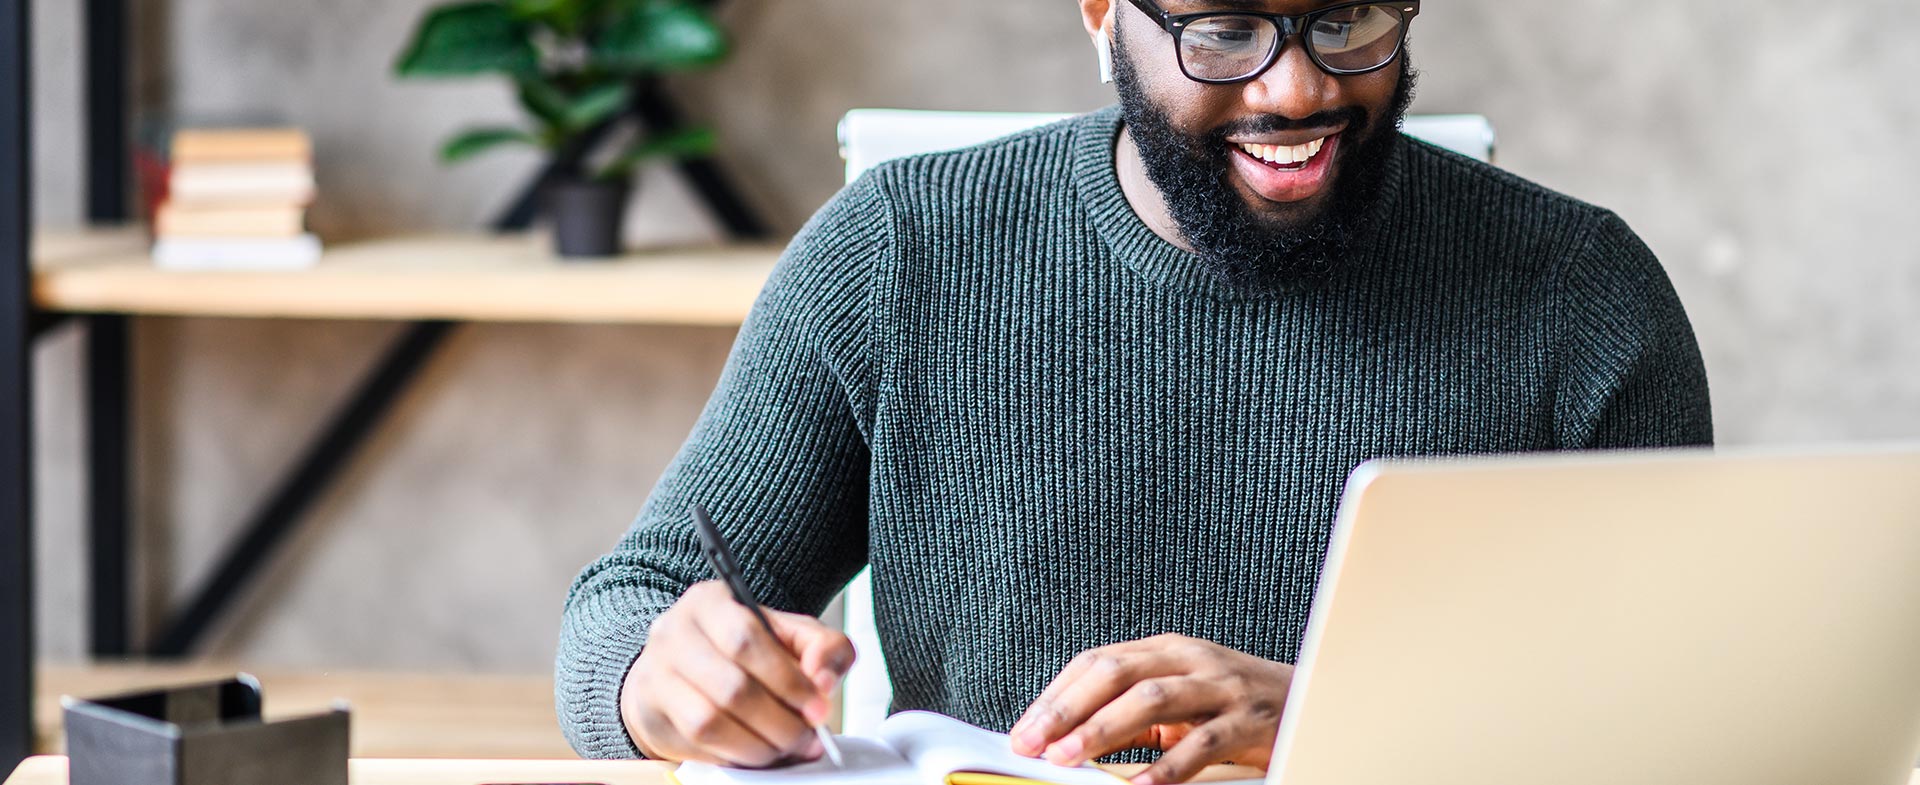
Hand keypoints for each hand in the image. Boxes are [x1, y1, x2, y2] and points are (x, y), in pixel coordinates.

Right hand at [620, 581, 854, 766]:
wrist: (684, 668)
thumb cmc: (743, 651)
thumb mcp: (789, 636)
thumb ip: (823, 648)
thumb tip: (823, 680)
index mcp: (710, 602)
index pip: (746, 639)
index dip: (787, 680)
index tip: (817, 707)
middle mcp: (675, 632)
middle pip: (732, 687)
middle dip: (780, 722)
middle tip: (806, 737)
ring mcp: (656, 673)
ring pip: (710, 720)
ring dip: (758, 745)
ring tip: (784, 748)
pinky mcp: (650, 711)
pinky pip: (696, 743)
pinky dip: (734, 754)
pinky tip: (755, 752)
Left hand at [1008, 634, 1293, 784]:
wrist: (1316, 702)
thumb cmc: (1238, 705)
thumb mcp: (1182, 699)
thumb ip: (1133, 715)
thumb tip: (1072, 740)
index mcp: (1167, 649)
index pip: (1098, 662)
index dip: (1056, 695)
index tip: (1024, 730)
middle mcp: (1191, 660)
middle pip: (1117, 673)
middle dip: (1068, 709)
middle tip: (1034, 743)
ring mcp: (1222, 687)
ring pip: (1152, 698)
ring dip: (1103, 729)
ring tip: (1070, 758)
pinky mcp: (1249, 721)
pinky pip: (1203, 743)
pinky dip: (1168, 767)